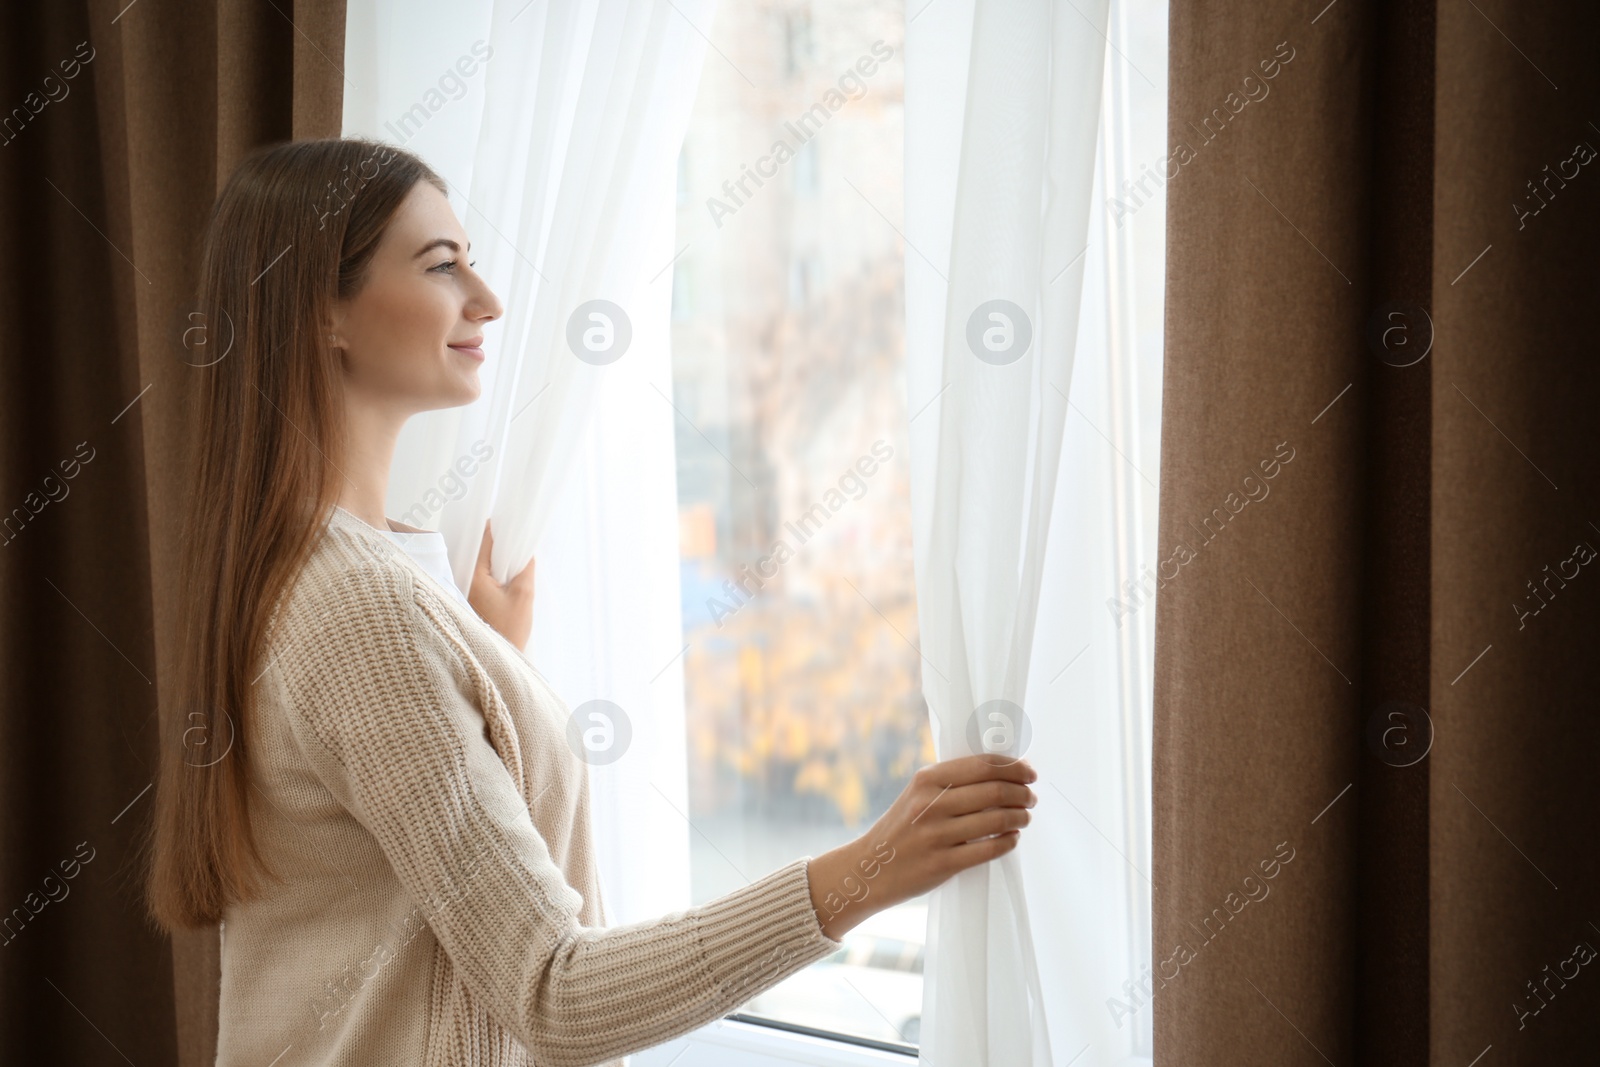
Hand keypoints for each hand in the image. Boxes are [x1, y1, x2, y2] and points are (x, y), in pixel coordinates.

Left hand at [467, 519, 535, 650]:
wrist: (495, 661)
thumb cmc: (509, 630)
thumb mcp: (524, 595)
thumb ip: (525, 568)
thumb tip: (525, 551)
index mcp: (473, 575)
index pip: (483, 539)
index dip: (498, 527)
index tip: (511, 522)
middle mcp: (462, 579)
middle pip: (477, 549)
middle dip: (495, 543)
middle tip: (514, 539)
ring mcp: (462, 590)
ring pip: (477, 562)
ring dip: (492, 558)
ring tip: (510, 557)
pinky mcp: (467, 599)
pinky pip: (477, 576)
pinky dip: (489, 571)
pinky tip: (503, 575)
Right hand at [805, 754, 1036, 939]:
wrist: (869, 868)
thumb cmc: (901, 828)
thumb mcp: (917, 794)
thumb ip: (951, 782)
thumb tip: (1002, 772)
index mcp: (926, 779)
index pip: (983, 764)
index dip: (1014, 767)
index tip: (1029, 772)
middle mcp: (930, 804)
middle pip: (995, 791)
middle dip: (1022, 793)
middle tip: (1031, 798)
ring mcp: (936, 835)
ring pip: (996, 821)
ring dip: (1020, 817)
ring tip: (1024, 818)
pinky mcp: (942, 864)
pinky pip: (988, 850)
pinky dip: (1008, 842)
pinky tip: (1012, 839)